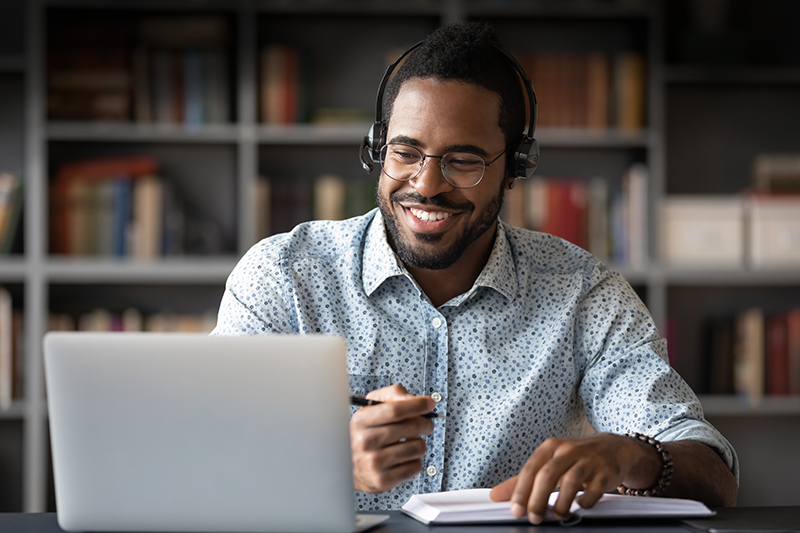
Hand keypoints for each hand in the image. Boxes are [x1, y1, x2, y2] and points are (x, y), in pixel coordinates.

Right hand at [350, 384, 434, 492]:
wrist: (345, 466)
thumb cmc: (363, 434)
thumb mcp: (371, 409)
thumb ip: (393, 396)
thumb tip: (417, 400)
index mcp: (361, 421)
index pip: (395, 409)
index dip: (417, 405)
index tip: (429, 403)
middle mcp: (366, 442)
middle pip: (411, 427)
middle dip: (425, 423)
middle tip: (426, 424)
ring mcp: (374, 463)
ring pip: (417, 447)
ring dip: (419, 443)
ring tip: (409, 443)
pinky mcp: (383, 480)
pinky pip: (415, 467)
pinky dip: (414, 461)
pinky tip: (404, 458)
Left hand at [489, 433, 659, 523]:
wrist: (614, 448)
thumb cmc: (576, 457)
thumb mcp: (549, 462)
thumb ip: (523, 480)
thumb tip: (495, 495)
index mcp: (550, 448)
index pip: (530, 469)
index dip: (520, 492)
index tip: (515, 511)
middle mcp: (567, 450)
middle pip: (547, 475)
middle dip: (538, 500)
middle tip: (534, 518)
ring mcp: (588, 460)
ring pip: (570, 482)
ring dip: (560, 504)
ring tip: (557, 515)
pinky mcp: (605, 472)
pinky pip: (592, 490)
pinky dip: (584, 502)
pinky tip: (579, 506)